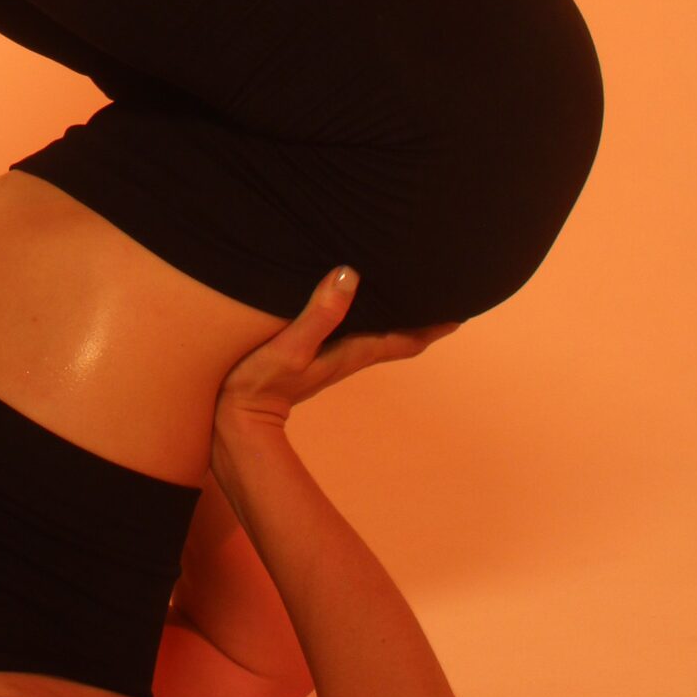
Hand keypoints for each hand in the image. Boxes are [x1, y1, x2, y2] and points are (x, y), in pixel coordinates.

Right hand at [214, 267, 460, 431]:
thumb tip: (350, 275)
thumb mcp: (290, 347)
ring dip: (399, 318)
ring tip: (413, 294)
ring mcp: (332, 358)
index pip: (405, 339)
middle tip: (446, 293)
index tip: (461, 310)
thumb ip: (319, 314)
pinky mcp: (313, 356)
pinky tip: (360, 306)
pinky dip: (369, 319)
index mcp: (352, 353)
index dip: (434, 326)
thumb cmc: (261, 384)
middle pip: (399, 336)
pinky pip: (354, 333)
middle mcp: (348, 355)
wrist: (235, 420)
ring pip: (379, 334)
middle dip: (424, 318)